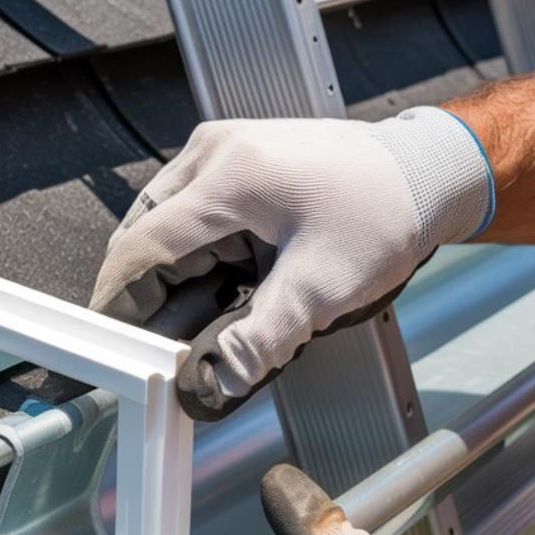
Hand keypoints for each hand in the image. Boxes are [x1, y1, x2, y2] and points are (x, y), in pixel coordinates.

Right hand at [92, 110, 492, 420]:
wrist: (425, 173)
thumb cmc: (384, 212)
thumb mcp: (322, 288)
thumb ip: (261, 338)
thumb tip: (214, 378)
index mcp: (228, 177)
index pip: (142, 251)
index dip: (118, 307)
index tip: (108, 350)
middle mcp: (212, 156)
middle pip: (143, 241)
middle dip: (145, 303)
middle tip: (156, 355)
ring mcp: (219, 155)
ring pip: (161, 233)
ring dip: (170, 285)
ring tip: (198, 330)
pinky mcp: (231, 166)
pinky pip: (187, 220)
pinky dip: (191, 264)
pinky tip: (217, 297)